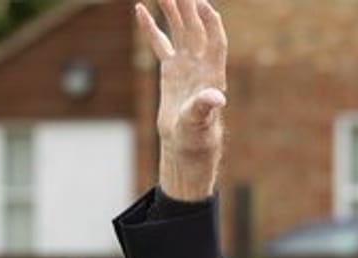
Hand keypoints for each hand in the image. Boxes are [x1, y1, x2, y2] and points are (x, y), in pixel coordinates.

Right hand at [134, 0, 226, 199]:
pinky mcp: (171, 69)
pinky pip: (160, 43)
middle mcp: (200, 64)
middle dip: (188, 7)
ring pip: (179, 30)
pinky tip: (141, 9)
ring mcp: (185, 64)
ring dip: (172, 10)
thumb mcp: (199, 122)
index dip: (211, 23)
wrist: (185, 144)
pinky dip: (151, 27)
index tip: (202, 4)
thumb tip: (216, 98)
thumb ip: (205, 107)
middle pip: (196, 28)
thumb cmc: (196, 136)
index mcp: (212, 73)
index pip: (215, 40)